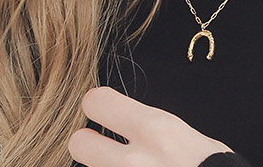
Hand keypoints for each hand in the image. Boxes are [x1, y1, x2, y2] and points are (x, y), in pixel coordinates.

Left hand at [68, 86, 231, 166]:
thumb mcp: (184, 137)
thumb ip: (150, 128)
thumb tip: (124, 120)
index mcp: (154, 130)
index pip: (95, 102)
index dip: (99, 105)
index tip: (104, 109)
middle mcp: (133, 163)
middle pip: (78, 142)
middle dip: (89, 144)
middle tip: (104, 147)